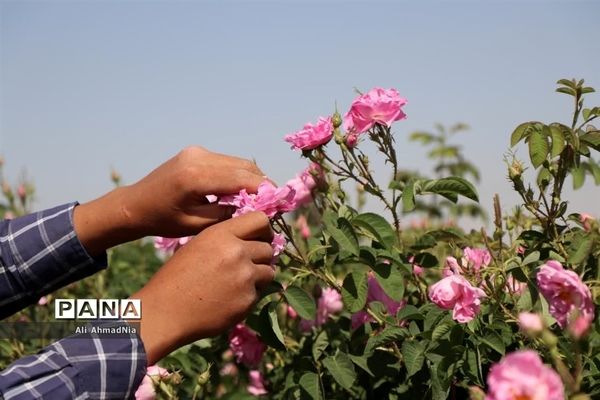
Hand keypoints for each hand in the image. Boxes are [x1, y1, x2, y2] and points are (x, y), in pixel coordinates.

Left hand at [74, 146, 265, 254]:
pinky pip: (226, 161)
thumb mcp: (196, 224)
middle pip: (245, 167)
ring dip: (252, 178)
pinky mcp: (196, 152)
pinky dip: (238, 174)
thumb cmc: (163, 220)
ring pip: (238, 162)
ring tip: (259, 199)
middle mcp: (199, 157)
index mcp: (196, 177)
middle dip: (263, 184)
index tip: (280, 205)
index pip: (243, 179)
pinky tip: (240, 191)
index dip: (266, 192)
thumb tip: (254, 209)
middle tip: (274, 203)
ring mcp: (197, 151)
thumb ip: (226, 214)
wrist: (135, 204)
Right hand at [130, 212, 274, 364]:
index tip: (262, 238)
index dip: (264, 229)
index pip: (260, 220)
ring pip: (269, 271)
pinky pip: (260, 293)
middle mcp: (236, 252)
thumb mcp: (198, 245)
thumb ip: (227, 239)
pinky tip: (230, 299)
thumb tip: (255, 238)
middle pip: (268, 248)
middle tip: (246, 266)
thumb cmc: (177, 277)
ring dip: (258, 277)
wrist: (165, 312)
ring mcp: (245, 277)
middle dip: (260, 257)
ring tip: (237, 283)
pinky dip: (250, 296)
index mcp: (221, 234)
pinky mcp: (248, 300)